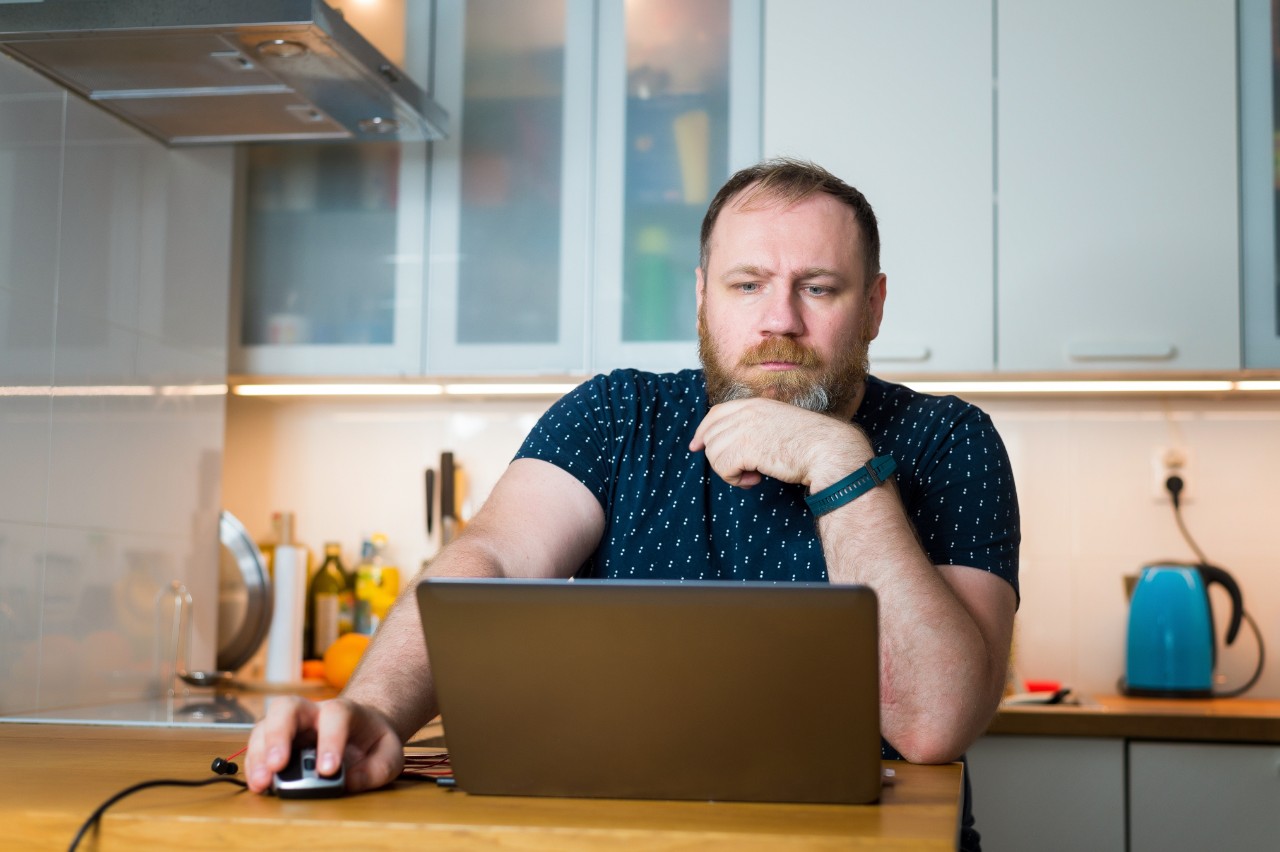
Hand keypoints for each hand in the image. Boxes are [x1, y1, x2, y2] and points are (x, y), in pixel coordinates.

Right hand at [244, 696, 404, 793]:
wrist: (360, 730)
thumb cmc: (372, 741)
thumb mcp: (388, 753)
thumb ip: (377, 768)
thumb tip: (349, 782)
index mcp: (343, 711)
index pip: (335, 716)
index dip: (330, 740)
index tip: (327, 770)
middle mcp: (311, 712)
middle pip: (286, 707)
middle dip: (279, 736)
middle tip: (278, 766)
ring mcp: (289, 726)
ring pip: (264, 726)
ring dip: (259, 754)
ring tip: (262, 783)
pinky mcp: (274, 742)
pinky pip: (257, 747)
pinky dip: (254, 765)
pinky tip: (258, 785)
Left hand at [689, 398, 869, 489]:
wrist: (828, 450)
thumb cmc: (810, 443)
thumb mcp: (778, 425)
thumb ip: (755, 426)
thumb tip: (729, 442)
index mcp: (755, 404)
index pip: (716, 413)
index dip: (702, 431)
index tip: (696, 446)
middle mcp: (747, 412)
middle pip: (711, 437)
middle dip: (721, 459)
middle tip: (744, 470)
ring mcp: (746, 427)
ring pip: (714, 455)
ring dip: (730, 471)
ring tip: (753, 475)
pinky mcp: (747, 447)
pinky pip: (723, 468)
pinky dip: (736, 480)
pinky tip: (756, 479)